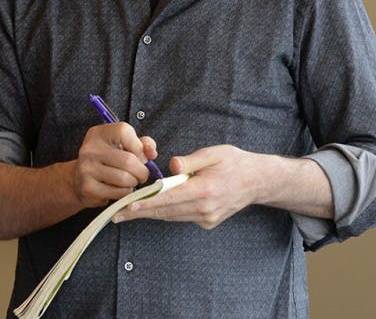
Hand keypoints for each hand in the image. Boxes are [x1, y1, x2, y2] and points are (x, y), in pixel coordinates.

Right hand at [71, 123, 158, 207]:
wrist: (79, 180)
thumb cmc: (107, 161)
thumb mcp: (122, 146)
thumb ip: (142, 144)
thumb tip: (151, 153)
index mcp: (98, 134)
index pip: (124, 131)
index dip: (138, 145)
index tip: (139, 154)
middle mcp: (90, 149)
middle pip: (128, 160)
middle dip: (142, 171)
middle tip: (141, 175)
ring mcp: (87, 168)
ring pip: (125, 178)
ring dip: (134, 183)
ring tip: (131, 181)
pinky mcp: (88, 188)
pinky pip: (119, 193)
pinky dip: (126, 193)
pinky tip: (121, 189)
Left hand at [114, 144, 265, 228]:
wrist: (258, 181)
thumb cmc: (234, 163)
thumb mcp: (213, 153)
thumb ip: (190, 161)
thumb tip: (171, 167)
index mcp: (204, 189)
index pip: (168, 198)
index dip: (146, 204)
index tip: (128, 206)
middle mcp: (204, 208)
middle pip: (165, 212)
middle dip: (140, 213)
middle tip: (118, 214)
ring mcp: (207, 217)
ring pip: (172, 216)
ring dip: (151, 213)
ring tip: (129, 211)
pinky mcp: (208, 222)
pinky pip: (182, 217)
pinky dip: (169, 211)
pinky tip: (159, 205)